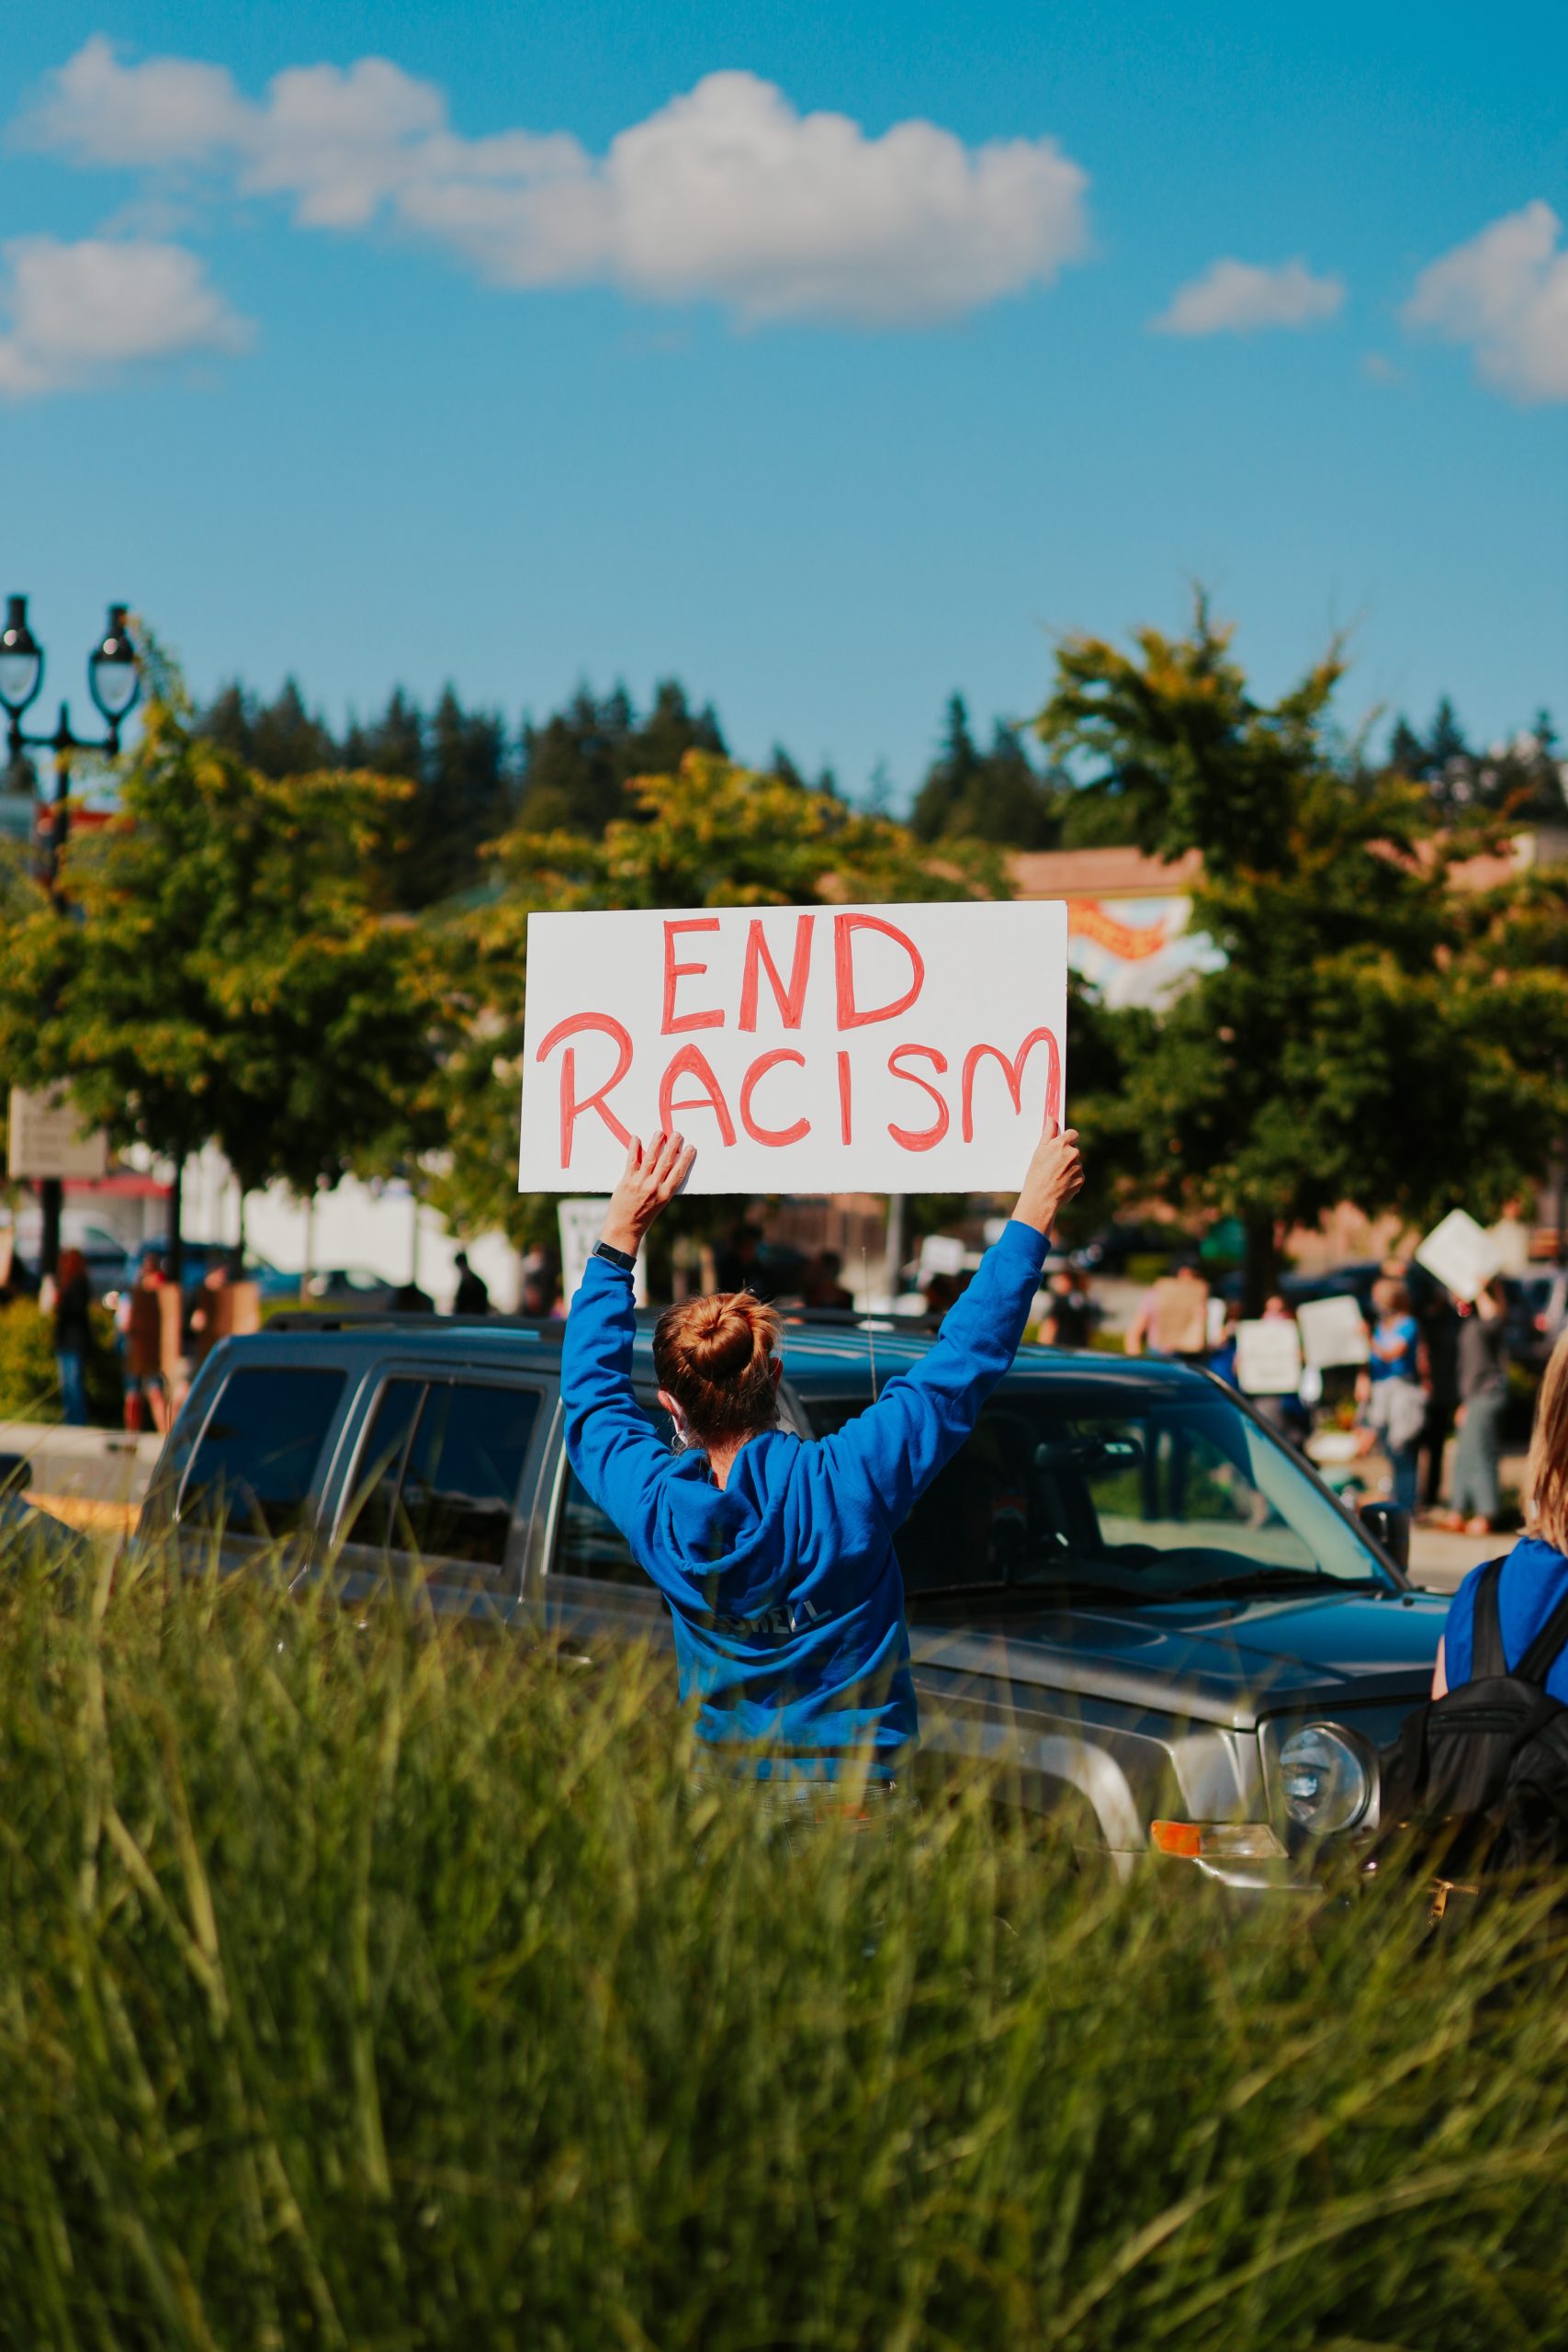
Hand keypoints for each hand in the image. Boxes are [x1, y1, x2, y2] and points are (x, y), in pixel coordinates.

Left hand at [601, 1130, 695, 1255]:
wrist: (625, 1227)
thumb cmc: (644, 1216)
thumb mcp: (660, 1203)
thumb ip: (664, 1186)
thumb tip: (668, 1165)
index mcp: (665, 1194)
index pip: (678, 1172)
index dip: (685, 1159)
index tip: (690, 1147)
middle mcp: (654, 1187)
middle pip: (666, 1162)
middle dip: (672, 1146)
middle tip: (677, 1134)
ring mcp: (640, 1183)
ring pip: (650, 1159)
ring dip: (656, 1144)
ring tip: (660, 1133)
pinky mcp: (627, 1181)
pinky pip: (631, 1161)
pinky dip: (634, 1149)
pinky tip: (636, 1138)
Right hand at [1012, 1120, 1083, 1237]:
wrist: (1041, 1199)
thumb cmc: (1036, 1174)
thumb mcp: (1039, 1152)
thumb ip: (1048, 1134)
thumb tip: (1051, 1119)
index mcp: (1061, 1145)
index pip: (1073, 1133)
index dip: (1067, 1138)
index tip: (1062, 1144)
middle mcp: (1072, 1154)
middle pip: (1074, 1149)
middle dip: (1066, 1154)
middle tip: (1053, 1164)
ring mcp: (1078, 1167)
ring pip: (1076, 1163)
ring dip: (1069, 1167)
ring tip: (1055, 1176)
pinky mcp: (1081, 1179)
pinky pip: (1078, 1175)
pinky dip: (1071, 1178)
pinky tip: (1060, 1183)